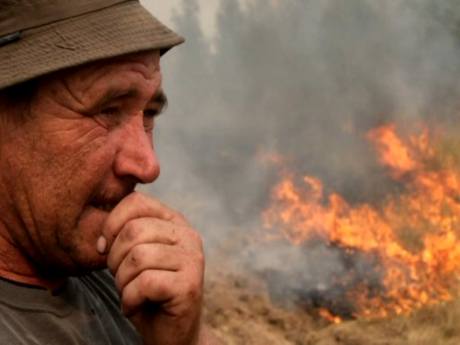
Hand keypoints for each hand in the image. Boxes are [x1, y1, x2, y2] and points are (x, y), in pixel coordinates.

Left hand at [100, 192, 204, 344]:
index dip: (111, 224)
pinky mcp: (190, 285)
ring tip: (131, 292)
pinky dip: (130, 299)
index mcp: (174, 221)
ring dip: (122, 281)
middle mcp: (188, 235)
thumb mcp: (135, 254)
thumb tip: (103, 237)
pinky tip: (135, 305)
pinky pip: (144, 283)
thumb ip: (126, 234)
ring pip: (137, 257)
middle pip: (133, 230)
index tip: (105, 249)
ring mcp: (192, 259)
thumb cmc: (147, 292)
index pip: (136, 202)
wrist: (170, 332)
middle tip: (122, 278)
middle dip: (115, 259)